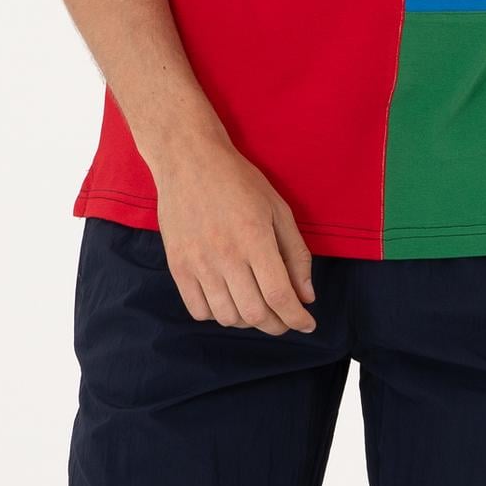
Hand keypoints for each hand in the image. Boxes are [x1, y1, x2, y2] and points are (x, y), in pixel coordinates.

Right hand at [150, 134, 317, 333]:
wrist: (188, 161)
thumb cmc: (238, 182)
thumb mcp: (278, 210)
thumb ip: (296, 254)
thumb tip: (307, 296)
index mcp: (255, 238)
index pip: (279, 296)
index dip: (297, 318)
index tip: (307, 324)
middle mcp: (225, 255)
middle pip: (254, 314)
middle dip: (277, 325)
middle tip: (285, 319)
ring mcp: (198, 263)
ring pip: (227, 317)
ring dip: (248, 322)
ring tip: (257, 308)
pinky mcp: (177, 266)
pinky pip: (198, 310)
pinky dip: (217, 315)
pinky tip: (228, 301)